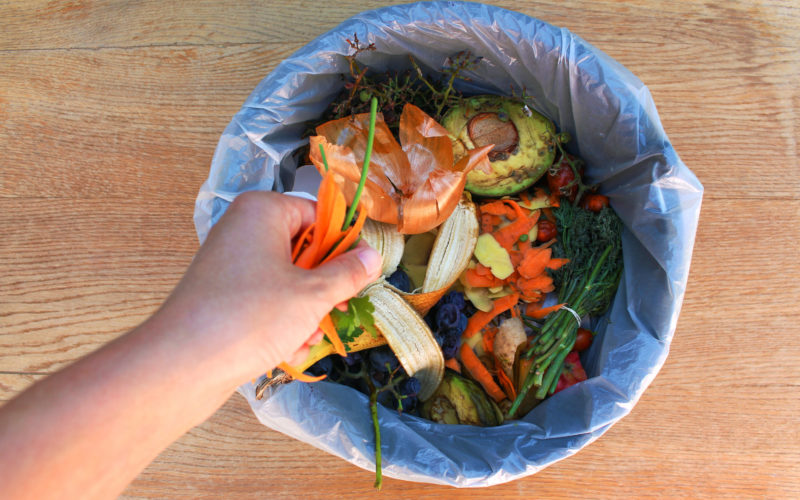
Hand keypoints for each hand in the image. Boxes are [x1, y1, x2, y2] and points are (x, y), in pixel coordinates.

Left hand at [160, 191, 381, 381]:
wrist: (183, 364)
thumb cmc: (251, 316)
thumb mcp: (313, 295)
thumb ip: (348, 273)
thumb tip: (372, 256)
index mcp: (263, 212)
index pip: (318, 214)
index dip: (343, 242)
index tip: (363, 270)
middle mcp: (243, 230)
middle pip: (303, 249)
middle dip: (323, 285)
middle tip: (338, 308)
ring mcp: (230, 264)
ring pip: (287, 280)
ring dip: (305, 311)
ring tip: (307, 336)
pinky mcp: (222, 296)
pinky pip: (265, 301)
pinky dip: (280, 323)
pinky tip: (287, 350)